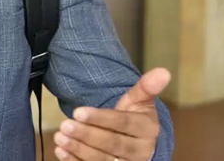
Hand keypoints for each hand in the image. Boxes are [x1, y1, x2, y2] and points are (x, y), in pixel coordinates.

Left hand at [53, 67, 170, 160]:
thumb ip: (147, 87)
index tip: (78, 111)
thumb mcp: (141, 101)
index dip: (100, 118)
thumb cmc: (136, 119)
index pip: (123, 124)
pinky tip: (61, 152)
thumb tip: (164, 71)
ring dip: (78, 149)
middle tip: (65, 125)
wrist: (140, 144)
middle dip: (86, 135)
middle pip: (112, 144)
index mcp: (147, 130)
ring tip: (59, 137)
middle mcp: (140, 152)